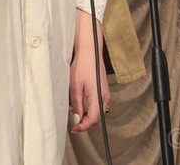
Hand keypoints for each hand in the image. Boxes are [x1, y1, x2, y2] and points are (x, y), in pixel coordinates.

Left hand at [69, 11, 110, 131]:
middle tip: (73, 122)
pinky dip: (90, 109)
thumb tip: (76, 118)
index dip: (83, 126)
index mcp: (98, 97)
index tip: (73, 128)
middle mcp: (105, 97)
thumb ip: (77, 104)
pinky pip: (98, 104)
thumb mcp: (75, 86)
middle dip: (85, 122)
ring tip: (75, 114)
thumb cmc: (82, 66)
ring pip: (98, 111)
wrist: (90, 51)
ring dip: (88, 116)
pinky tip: (81, 105)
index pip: (93, 119)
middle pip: (97, 117)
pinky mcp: (103, 90)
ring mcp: (105, 93)